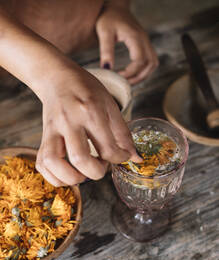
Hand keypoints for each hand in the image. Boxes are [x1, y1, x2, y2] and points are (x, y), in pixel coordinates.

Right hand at [36, 60, 141, 185]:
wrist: (57, 77)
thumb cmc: (86, 89)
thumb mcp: (110, 105)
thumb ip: (123, 133)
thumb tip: (136, 158)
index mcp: (91, 111)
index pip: (108, 148)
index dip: (119, 159)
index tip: (119, 157)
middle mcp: (69, 121)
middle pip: (80, 159)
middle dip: (96, 173)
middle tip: (100, 166)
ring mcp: (52, 130)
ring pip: (54, 163)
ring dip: (71, 178)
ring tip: (82, 174)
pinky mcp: (43, 137)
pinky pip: (42, 164)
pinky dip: (54, 177)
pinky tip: (67, 174)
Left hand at [96, 4, 158, 83]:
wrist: (116, 7)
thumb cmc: (109, 17)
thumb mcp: (104, 32)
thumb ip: (106, 51)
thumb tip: (107, 69)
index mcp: (135, 37)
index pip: (140, 60)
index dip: (130, 72)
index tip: (118, 76)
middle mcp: (144, 40)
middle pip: (150, 64)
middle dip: (138, 77)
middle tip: (124, 83)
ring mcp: (147, 43)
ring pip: (153, 64)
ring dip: (143, 75)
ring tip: (128, 81)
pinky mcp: (145, 45)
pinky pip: (150, 61)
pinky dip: (144, 71)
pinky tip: (132, 74)